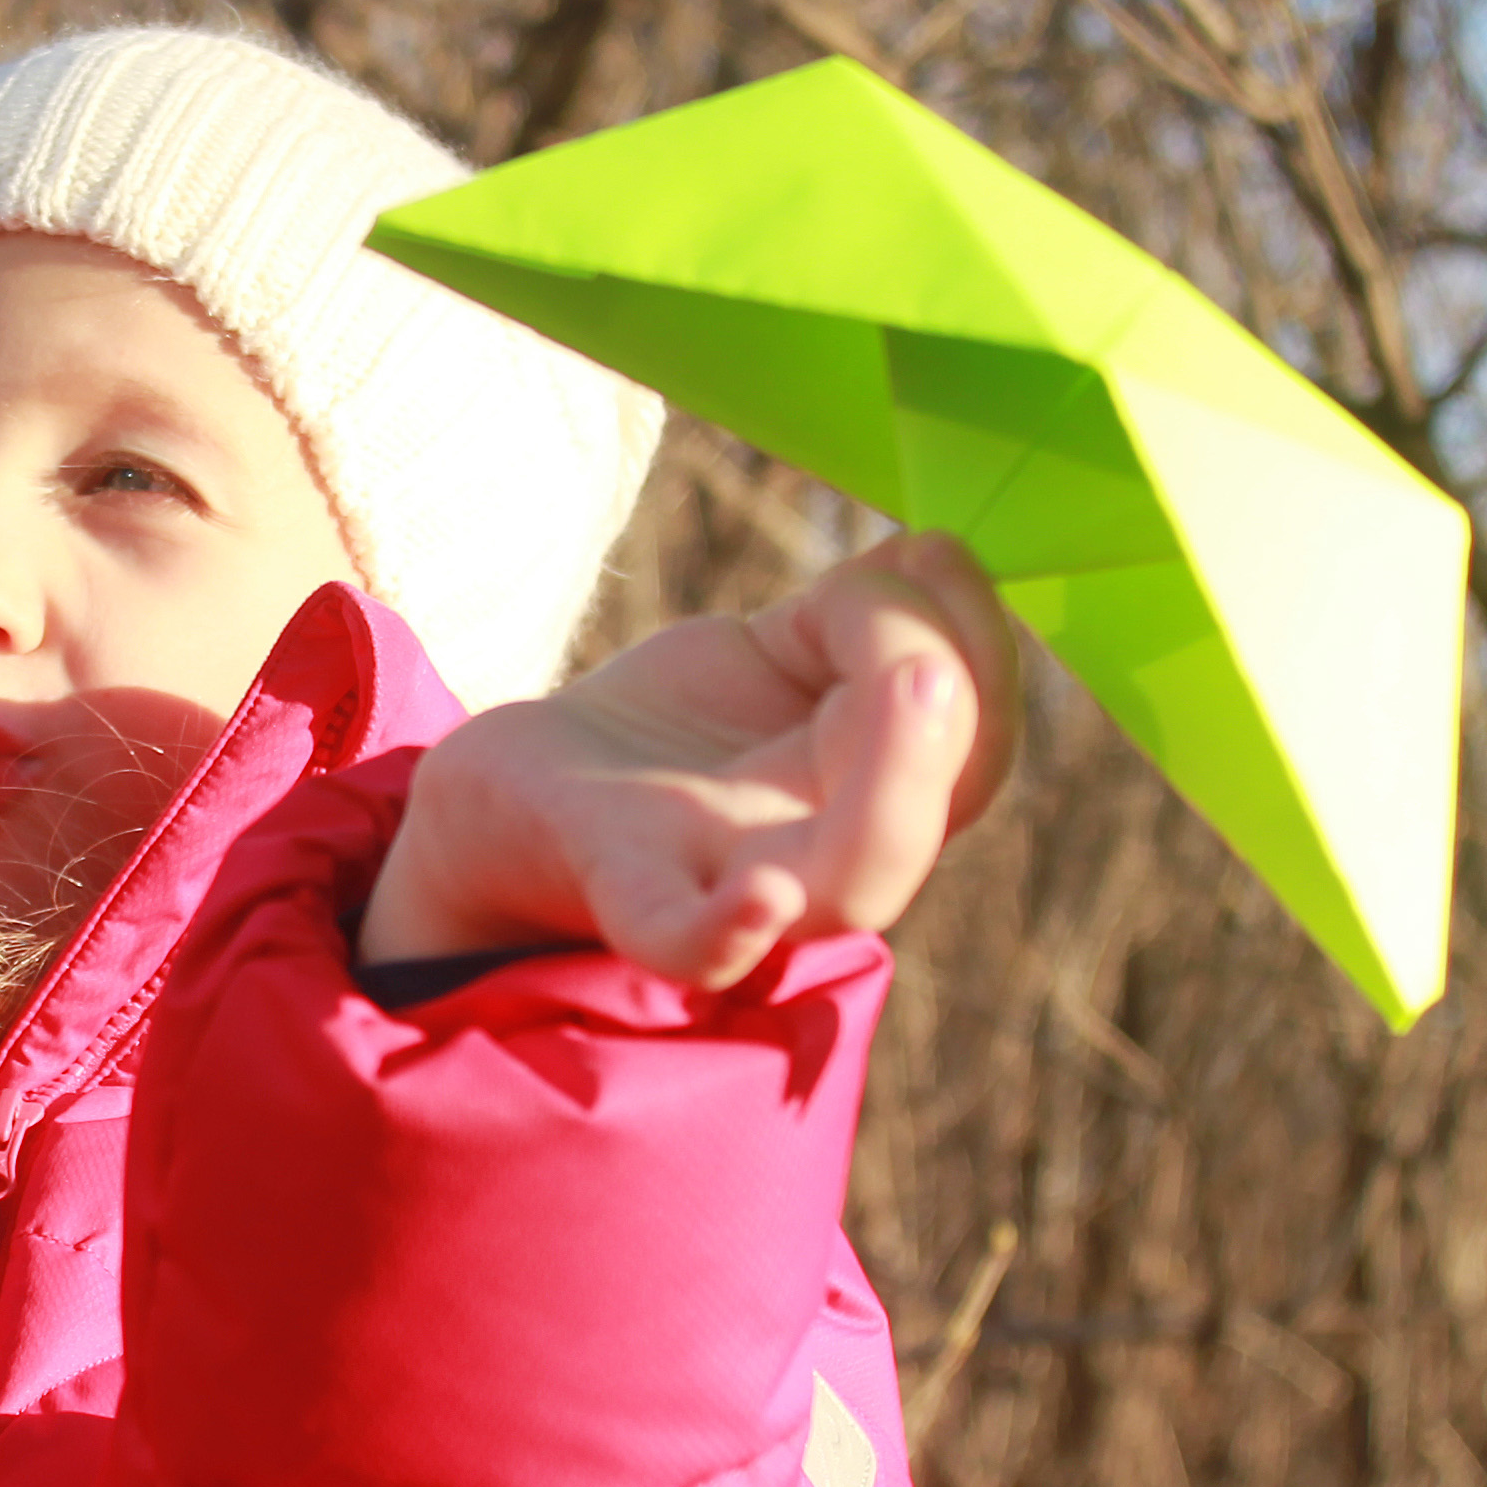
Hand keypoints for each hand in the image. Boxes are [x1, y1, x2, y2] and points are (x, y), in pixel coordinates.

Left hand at [358, 530, 1020, 985]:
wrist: (505, 793)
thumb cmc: (661, 737)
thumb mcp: (770, 657)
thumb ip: (860, 617)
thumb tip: (938, 552)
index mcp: (864, 796)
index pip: (972, 746)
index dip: (981, 645)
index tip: (933, 550)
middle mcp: (815, 855)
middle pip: (931, 815)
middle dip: (959, 712)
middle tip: (935, 643)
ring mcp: (724, 876)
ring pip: (854, 880)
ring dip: (900, 782)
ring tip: (914, 678)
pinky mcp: (619, 883)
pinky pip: (688, 936)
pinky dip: (728, 929)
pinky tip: (761, 898)